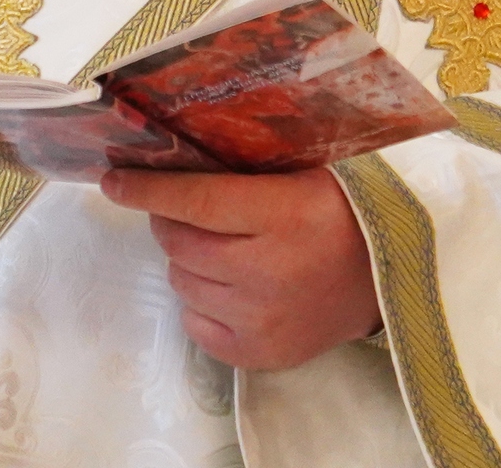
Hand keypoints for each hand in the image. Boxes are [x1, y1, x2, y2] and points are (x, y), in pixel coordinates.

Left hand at [100, 167, 380, 370]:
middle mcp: (267, 271)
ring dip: (187, 260)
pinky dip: (200, 301)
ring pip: (183, 282)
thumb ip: (246, 164)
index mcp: (281, 215)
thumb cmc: (341, 208)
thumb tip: (176, 147)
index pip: (195, 202)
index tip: (112, 179)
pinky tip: (226, 283)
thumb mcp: (302, 170)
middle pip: (180, 244)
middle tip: (185, 208)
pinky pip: (197, 326)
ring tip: (217, 245)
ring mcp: (262, 319)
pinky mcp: (260, 354)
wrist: (388, 277)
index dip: (147, 190)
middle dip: (169, 220)